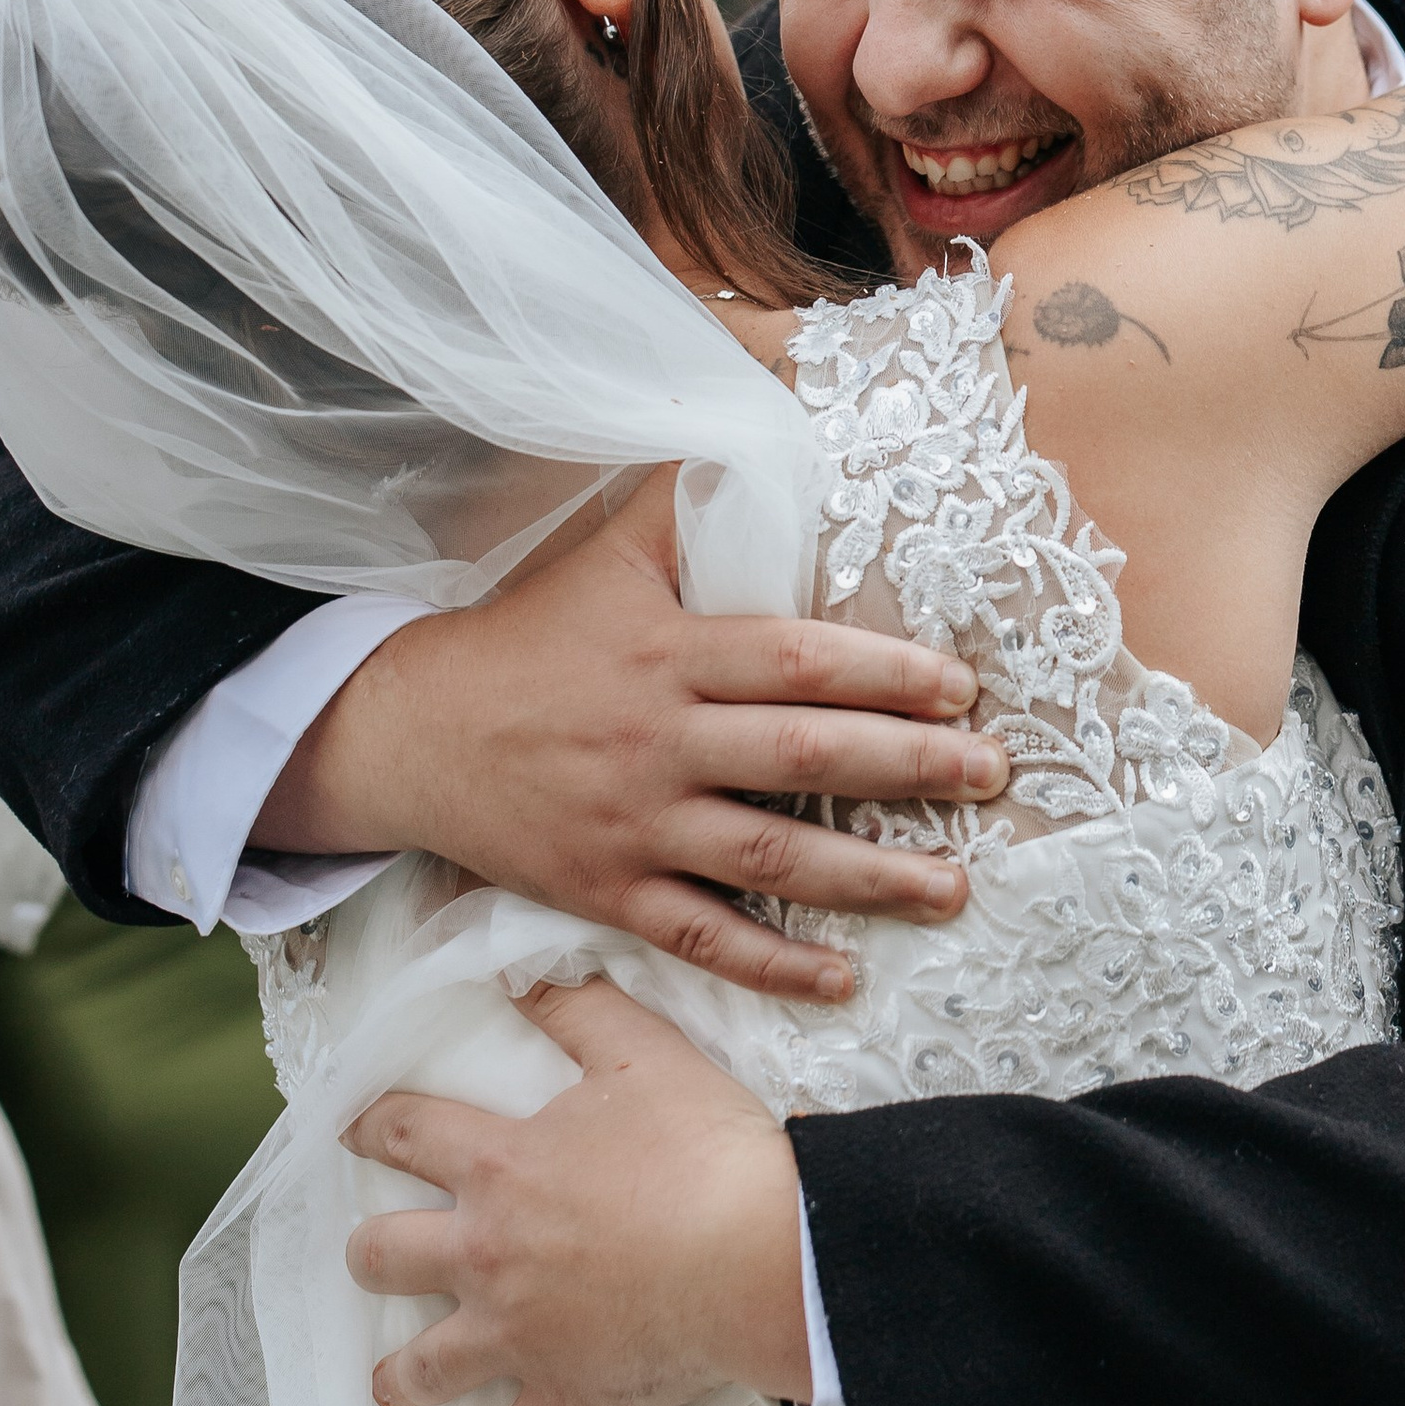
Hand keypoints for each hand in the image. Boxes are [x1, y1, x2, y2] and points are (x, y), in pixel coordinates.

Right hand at [259, 469, 1006, 1001]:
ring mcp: (632, 824)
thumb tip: (758, 427)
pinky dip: (770, 964)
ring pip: (766, 854)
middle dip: (907, 767)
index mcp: (667, 654)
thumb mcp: (606, 555)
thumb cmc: (531, 637)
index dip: (883, 673)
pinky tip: (842, 978)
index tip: (961, 688)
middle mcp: (656, 741)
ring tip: (953, 886)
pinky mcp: (606, 890)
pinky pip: (699, 934)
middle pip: (799, 755)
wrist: (413, 732)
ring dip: (867, 878)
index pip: (793, 660)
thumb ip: (688, 499)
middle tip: (991, 774)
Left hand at [345, 975, 808, 1405]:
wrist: (767, 1256)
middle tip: (368, 1254)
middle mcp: (489, 1255)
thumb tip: (525, 971)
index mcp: (501, 1167)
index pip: (407, 1134)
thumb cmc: (708, 1154)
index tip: (353, 1127)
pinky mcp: (566, 1395)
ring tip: (386, 1382)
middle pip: (388, 1257)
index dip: (372, 1125)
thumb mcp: (643, 1054)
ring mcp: (521, 1335)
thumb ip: (577, 1007)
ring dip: (400, 1374)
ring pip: (427, 1365)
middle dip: (370, 1254)